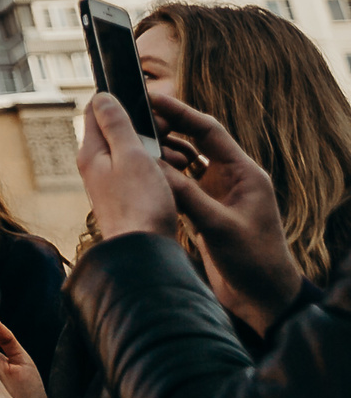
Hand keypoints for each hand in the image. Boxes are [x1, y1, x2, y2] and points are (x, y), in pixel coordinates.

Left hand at [78, 92, 176, 239]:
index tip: (151, 106)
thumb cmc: (139, 205)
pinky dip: (161, 169)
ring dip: (160, 150)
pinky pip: (143, 172)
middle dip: (148, 128)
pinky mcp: (126, 198)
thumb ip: (117, 126)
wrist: (144, 254)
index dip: (121, 101)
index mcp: (91, 152)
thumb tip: (102, 96)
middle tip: (173, 134)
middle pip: (119, 131)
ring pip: (135, 153)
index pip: (96, 111)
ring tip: (183, 160)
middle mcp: (96, 166)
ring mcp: (110, 183)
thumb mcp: (131, 156)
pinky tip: (179, 177)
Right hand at [147, 89, 305, 334]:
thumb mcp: (217, 226)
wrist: (264, 299)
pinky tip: (145, 175)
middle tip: (134, 118)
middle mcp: (232, 178)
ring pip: (185, 160)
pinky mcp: (209, 209)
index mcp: (244, 173)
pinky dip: (164, 175)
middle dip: (166, 128)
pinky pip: (182, 182)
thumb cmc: (253, 261)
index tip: (151, 98)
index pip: (208, 130)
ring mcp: (219, 193)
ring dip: (163, 152)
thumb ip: (186, 195)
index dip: (179, 111)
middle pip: (195, 139)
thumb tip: (150, 166)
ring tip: (135, 145)